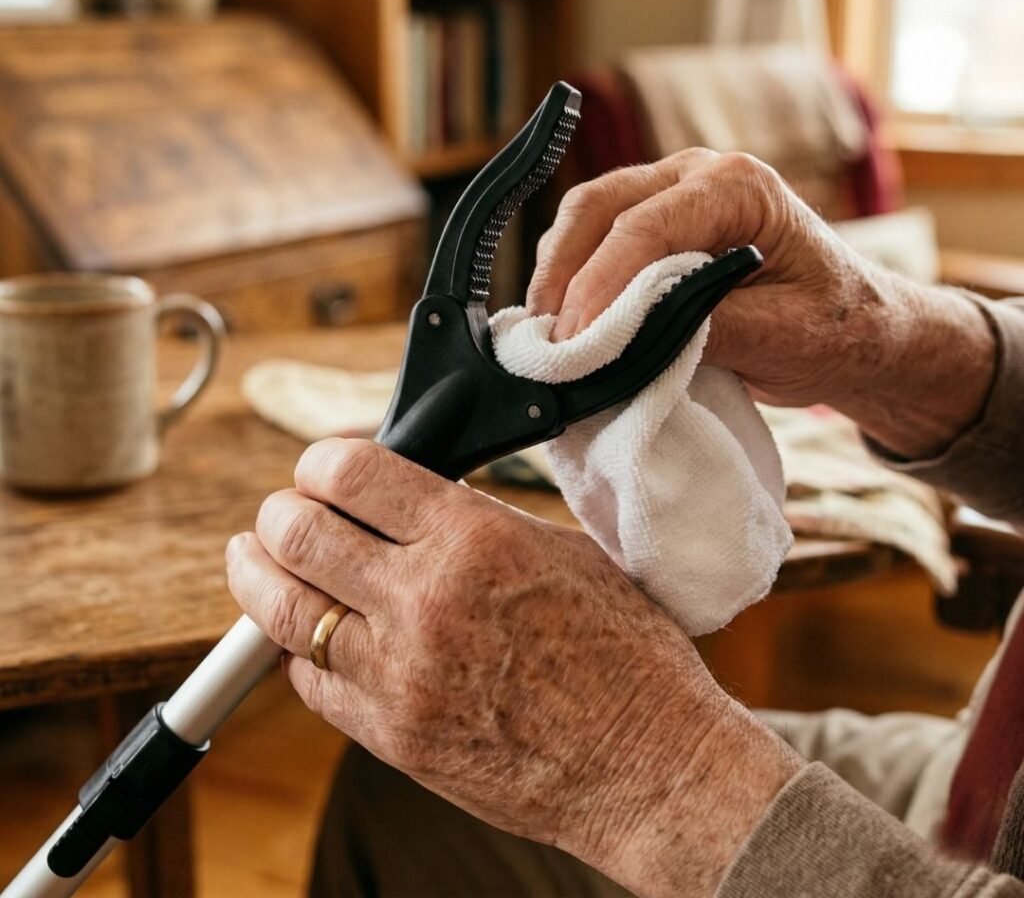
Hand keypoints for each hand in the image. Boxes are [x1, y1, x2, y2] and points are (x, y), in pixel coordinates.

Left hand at [226, 438, 799, 896]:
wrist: (649, 766)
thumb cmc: (626, 656)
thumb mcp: (563, 553)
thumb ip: (476, 522)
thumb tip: (413, 501)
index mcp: (474, 539)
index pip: (352, 472)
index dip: (321, 460)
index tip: (320, 466)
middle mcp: (425, 601)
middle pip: (299, 533)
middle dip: (278, 512)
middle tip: (283, 511)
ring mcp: (400, 674)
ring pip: (283, 610)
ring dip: (257, 574)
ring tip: (253, 558)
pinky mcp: (393, 737)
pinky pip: (311, 683)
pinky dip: (299, 651)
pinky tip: (309, 636)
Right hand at [528, 149, 995, 456]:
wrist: (856, 330)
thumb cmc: (835, 328)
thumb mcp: (783, 335)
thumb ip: (705, 325)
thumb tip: (624, 334)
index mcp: (738, 187)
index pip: (645, 226)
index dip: (600, 284)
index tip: (576, 340)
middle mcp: (696, 176)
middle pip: (598, 207)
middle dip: (562, 274)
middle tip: (545, 344)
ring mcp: (670, 196)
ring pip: (585, 220)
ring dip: (559, 276)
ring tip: (549, 339)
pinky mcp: (653, 227)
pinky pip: (593, 242)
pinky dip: (571, 280)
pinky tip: (566, 322)